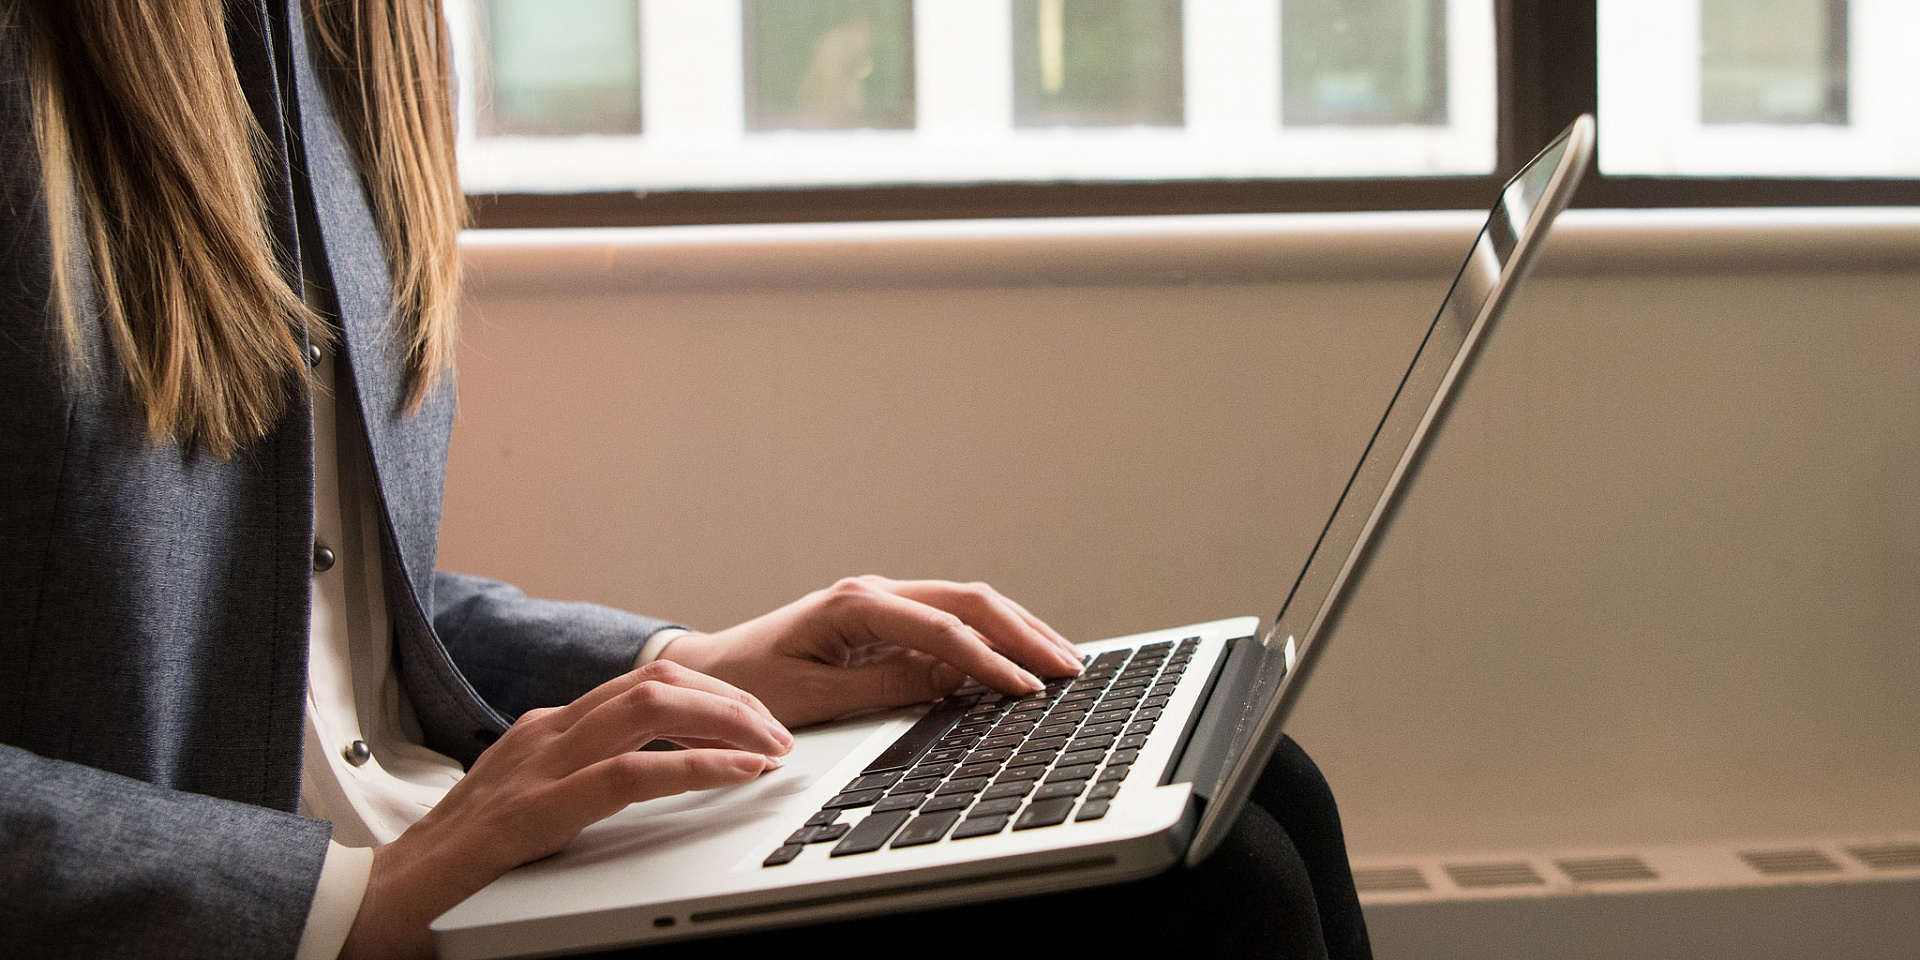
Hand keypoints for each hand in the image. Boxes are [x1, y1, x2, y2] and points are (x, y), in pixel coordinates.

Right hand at [338, 661, 790, 959]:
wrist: (377, 904)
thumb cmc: (460, 866)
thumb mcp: (536, 806)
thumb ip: (587, 782)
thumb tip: (657, 775)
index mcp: (550, 729)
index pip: (647, 683)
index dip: (714, 695)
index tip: (759, 721)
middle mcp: (547, 732)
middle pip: (660, 680)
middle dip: (733, 700)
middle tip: (780, 734)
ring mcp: (538, 765)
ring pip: (652, 707)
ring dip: (727, 722)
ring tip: (771, 749)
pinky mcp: (535, 811)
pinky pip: (631, 773)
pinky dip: (696, 768)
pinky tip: (737, 776)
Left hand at [659, 576, 1081, 727]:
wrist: (708, 672)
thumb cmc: (747, 683)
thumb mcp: (812, 697)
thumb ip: (882, 687)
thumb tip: (948, 681)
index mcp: (855, 604)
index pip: (942, 627)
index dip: (989, 659)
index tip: (1023, 687)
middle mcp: (874, 594)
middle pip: (969, 601)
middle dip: (1023, 632)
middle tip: (1067, 667)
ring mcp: (884, 604)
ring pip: (968, 605)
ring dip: (1017, 630)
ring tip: (1061, 660)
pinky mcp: (887, 623)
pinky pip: (951, 623)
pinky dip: (993, 638)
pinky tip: (1021, 658)